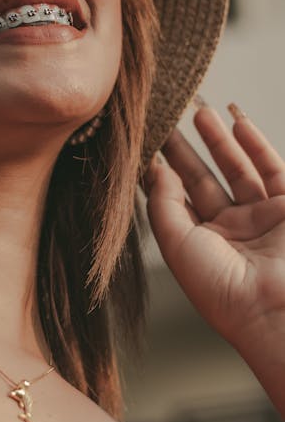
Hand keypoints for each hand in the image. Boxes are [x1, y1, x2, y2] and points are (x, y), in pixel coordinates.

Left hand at [145, 100, 284, 415]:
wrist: (276, 310)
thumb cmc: (223, 289)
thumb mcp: (177, 244)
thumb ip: (163, 204)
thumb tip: (154, 168)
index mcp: (202, 244)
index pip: (178, 197)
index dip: (164, 167)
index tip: (149, 139)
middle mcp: (232, 230)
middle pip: (205, 178)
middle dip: (188, 148)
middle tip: (170, 116)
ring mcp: (261, 218)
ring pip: (237, 168)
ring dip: (219, 139)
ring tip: (199, 111)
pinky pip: (271, 168)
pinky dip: (255, 144)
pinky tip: (236, 122)